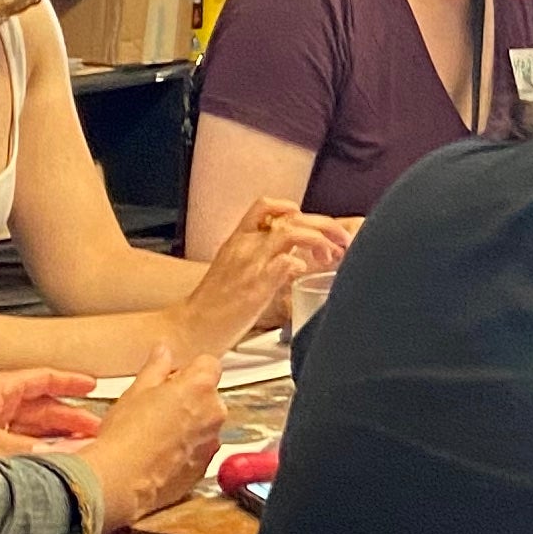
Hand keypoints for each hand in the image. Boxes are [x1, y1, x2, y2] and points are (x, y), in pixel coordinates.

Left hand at [0, 365, 101, 453]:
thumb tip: (57, 458)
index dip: (69, 381)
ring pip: (27, 432)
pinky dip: (33, 457)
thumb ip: (23, 452)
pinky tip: (45, 469)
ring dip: (53, 441)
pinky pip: (13, 451)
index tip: (92, 385)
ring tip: (78, 452)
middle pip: (39, 409)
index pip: (41, 379)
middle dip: (68, 418)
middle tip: (95, 431)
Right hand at [83, 342, 226, 529]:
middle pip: (208, 396)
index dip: (189, 370)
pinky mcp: (204, 468)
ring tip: (155, 435)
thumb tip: (163, 352)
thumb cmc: (124, 435)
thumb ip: (156, 368)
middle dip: (189, 399)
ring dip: (189, 426)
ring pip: (205, 425)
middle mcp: (213, 413)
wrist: (120, 482)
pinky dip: (186, 451)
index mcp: (200, 386)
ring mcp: (211, 443)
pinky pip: (200, 451)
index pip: (209, 364)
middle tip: (157, 409)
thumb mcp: (136, 391)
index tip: (172, 379)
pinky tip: (160, 455)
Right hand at [173, 196, 349, 357]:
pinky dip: (301, 263)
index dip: (291, 207)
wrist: (191, 327)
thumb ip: (260, 257)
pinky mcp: (257, 287)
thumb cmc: (214, 303)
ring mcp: (251, 265)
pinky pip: (284, 263)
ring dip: (319, 240)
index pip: (265, 206)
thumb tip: (290, 258)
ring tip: (331, 254)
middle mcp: (245, 246)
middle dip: (323, 224)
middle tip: (340, 238)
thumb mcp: (233, 268)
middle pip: (290, 217)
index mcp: (238, 239)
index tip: (309, 220)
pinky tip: (305, 272)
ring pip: (292, 232)